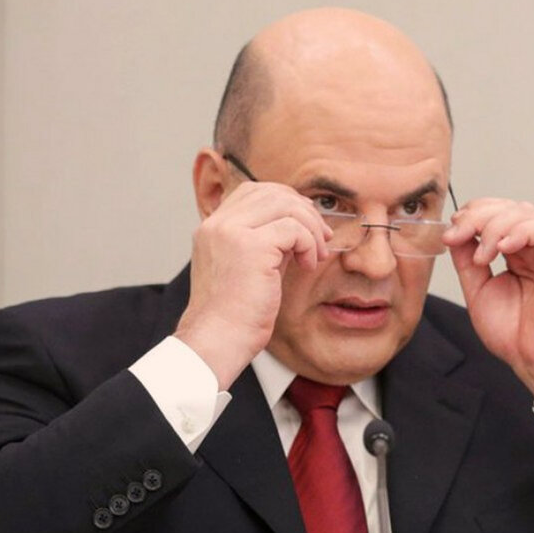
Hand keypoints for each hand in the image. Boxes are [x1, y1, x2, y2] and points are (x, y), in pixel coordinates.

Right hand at [175, 181, 329, 388]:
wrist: (218, 341)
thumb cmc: (234, 316)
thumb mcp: (250, 268)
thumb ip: (268, 242)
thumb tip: (298, 228)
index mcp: (212, 228)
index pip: (253, 191)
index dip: (285, 201)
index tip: (305, 225)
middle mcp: (218, 224)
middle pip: (271, 193)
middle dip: (304, 211)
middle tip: (321, 238)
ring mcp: (231, 232)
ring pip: (285, 205)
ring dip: (310, 228)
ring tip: (316, 255)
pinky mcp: (250, 247)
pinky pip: (293, 229)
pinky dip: (308, 244)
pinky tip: (307, 265)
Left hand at [444, 198, 533, 400]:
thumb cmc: (515, 335)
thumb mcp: (477, 291)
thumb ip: (467, 261)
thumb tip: (455, 231)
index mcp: (514, 253)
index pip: (494, 215)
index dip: (471, 215)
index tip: (451, 232)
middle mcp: (533, 248)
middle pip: (507, 208)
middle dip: (478, 217)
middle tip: (460, 235)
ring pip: (525, 213)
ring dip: (495, 227)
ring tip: (484, 256)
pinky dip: (522, 230)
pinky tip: (504, 247)